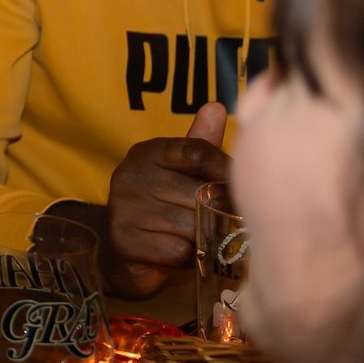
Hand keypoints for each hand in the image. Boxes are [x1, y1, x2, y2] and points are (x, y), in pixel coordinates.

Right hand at [100, 103, 232, 298]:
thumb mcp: (181, 171)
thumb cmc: (163, 206)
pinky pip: (177, 250)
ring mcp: (124, 208)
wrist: (126, 253)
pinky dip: (189, 256)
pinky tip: (186, 254)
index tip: (239, 188)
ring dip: (207, 236)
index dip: (225, 171)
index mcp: (148, 152)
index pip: (197, 152)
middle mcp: (130, 175)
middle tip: (234, 221)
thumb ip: (200, 144)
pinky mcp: (125, 241)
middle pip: (199, 192)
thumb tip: (215, 106)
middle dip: (221, 211)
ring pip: (191, 224)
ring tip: (209, 239)